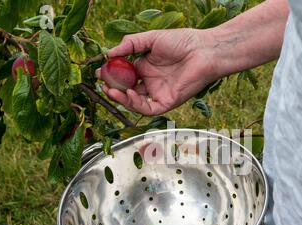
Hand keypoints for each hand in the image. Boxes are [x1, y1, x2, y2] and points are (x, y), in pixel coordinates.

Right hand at [96, 29, 218, 115]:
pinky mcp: (167, 102)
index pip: (123, 75)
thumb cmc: (182, 42)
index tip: (98, 72)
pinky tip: (128, 93)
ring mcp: (158, 93)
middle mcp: (150, 82)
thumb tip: (108, 53)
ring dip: (121, 98)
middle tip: (101, 83)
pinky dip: (136, 104)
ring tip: (110, 90)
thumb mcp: (150, 39)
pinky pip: (148, 108)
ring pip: (135, 102)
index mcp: (145, 67)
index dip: (110, 75)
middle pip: (126, 90)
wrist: (204, 50)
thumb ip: (130, 45)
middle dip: (112, 89)